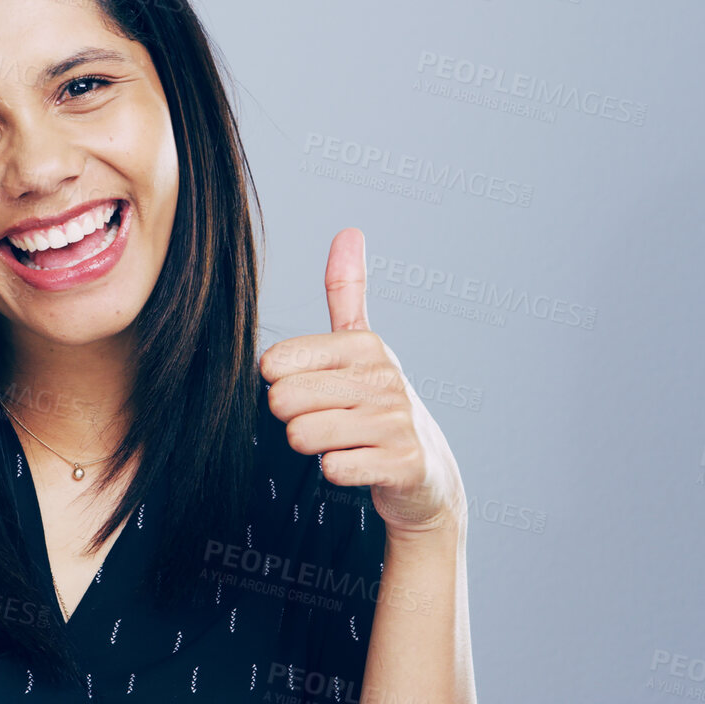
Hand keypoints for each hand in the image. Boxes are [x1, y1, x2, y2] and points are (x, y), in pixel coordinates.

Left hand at [260, 228, 465, 537]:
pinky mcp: (402, 463)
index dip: (279, 384)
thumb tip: (349, 231)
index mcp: (365, 345)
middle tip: (320, 420)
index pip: (278, 363)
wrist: (427, 473)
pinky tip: (353, 463)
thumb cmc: (379, 402)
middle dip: (291, 418)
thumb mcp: (364, 345)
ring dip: (310, 446)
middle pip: (285, 400)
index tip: (307, 388)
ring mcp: (396, 421)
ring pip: (305, 435)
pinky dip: (334, 471)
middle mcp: (384, 378)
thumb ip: (347, 291)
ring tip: (336, 440)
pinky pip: (335, 468)